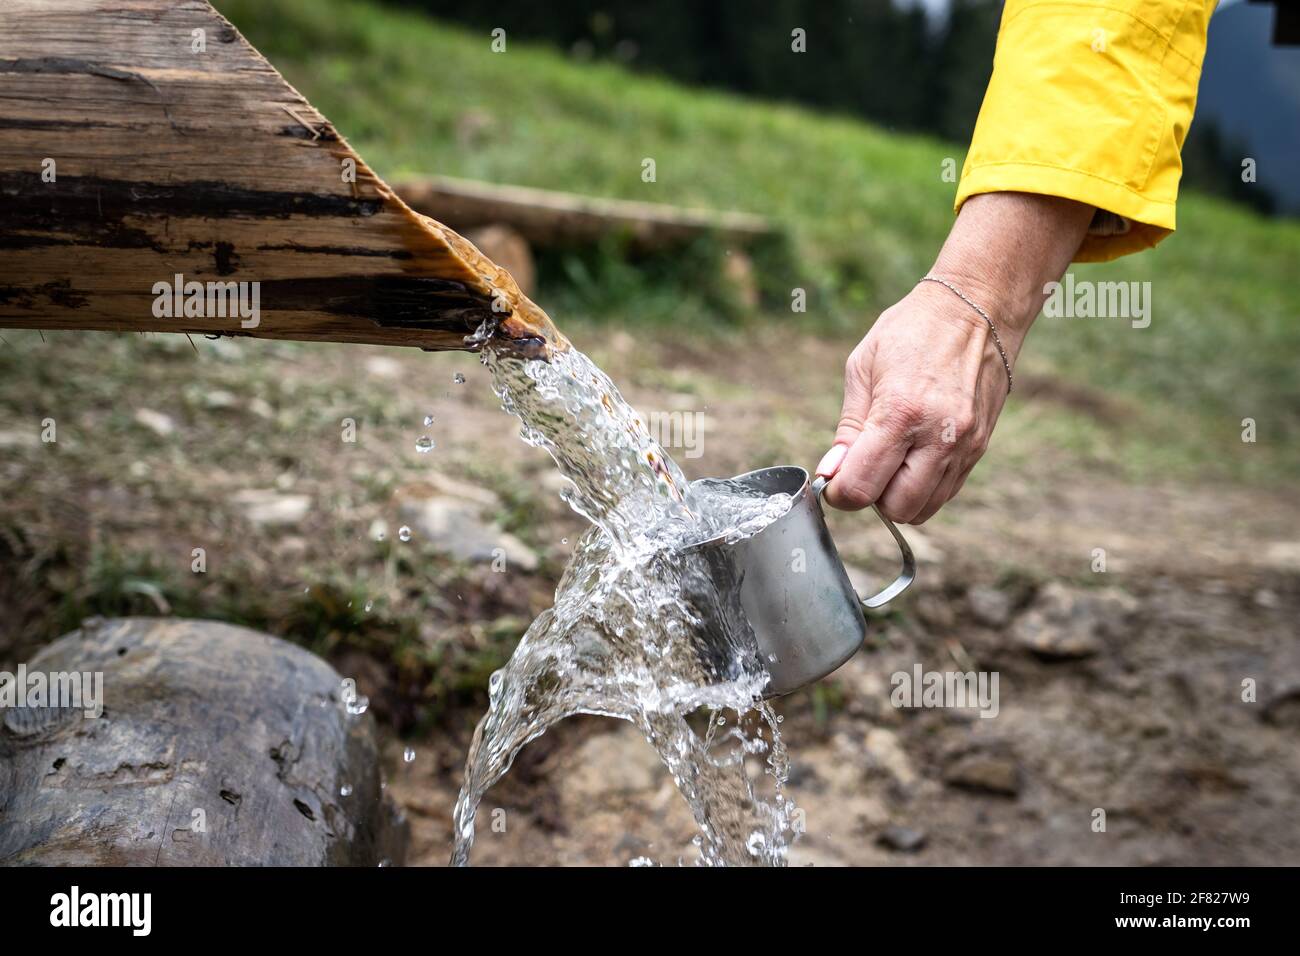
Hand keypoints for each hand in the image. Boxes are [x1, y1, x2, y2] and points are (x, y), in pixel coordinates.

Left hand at [817, 280, 1010, 523]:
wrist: (977, 308)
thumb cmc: (912, 330)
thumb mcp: (863, 367)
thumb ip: (848, 427)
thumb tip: (831, 472)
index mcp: (902, 413)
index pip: (862, 486)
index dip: (839, 492)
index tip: (833, 480)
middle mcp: (939, 437)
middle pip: (895, 508)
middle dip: (871, 496)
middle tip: (863, 466)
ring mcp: (965, 446)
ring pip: (923, 508)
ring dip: (898, 496)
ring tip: (890, 460)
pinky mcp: (980, 448)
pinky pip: (945, 493)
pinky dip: (923, 488)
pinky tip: (913, 456)